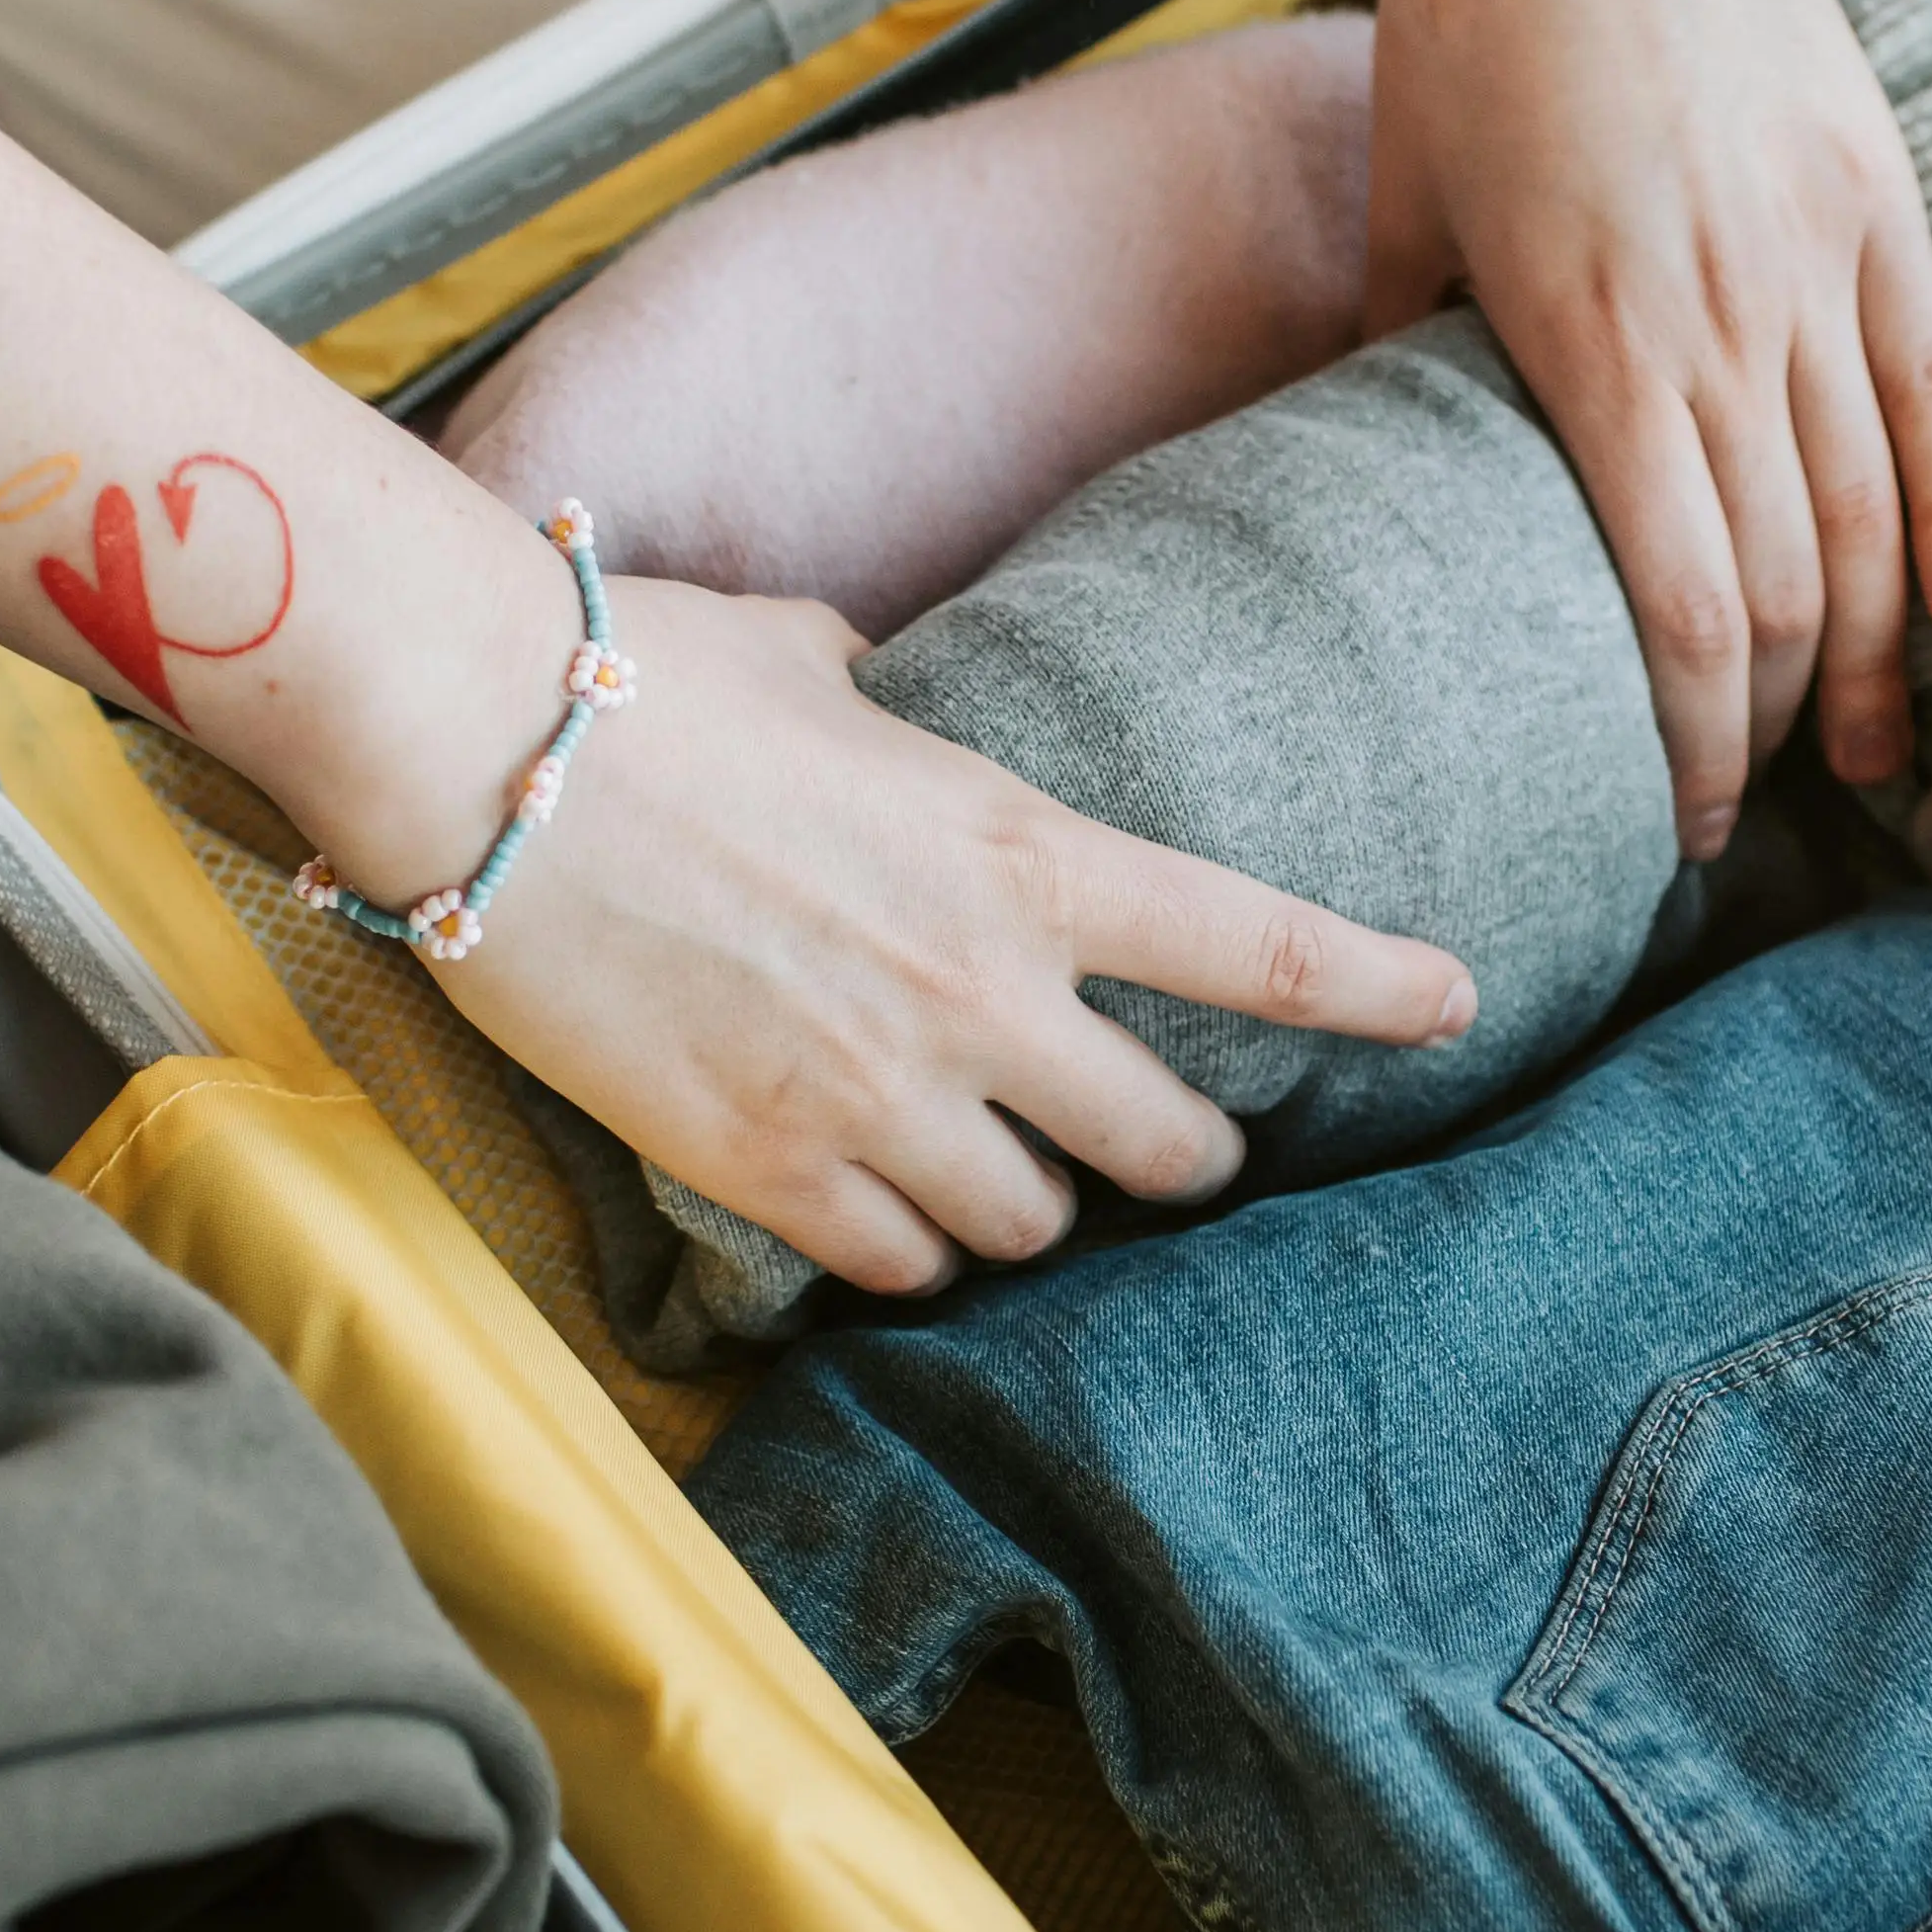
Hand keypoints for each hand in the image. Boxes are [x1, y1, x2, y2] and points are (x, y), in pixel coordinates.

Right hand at [424, 580, 1476, 1290]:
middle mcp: (979, 993)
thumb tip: (875, 689)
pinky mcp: (762, 1167)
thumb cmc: (637, 674)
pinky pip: (894, 1266)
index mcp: (1022, 854)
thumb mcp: (813, 666)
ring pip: (1031, 1229)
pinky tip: (878, 1215)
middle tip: (1170, 1151)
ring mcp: (874, 1095)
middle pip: (1167, 1147)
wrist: (475, 747)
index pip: (1259, 945)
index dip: (1378, 986)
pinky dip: (903, 1252)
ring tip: (988, 1174)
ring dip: (1026, 1211)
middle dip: (1185, 1158)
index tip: (1456, 1002)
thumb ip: (887, 708)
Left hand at [1369, 0, 1931, 841]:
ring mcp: (1816, 256)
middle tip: (1767, 809)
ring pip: (1878, 510)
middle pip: (1789, 588)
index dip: (1697, 741)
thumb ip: (1401, 346)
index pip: (1679, 609)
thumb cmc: (1468, 7)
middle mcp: (1720, 319)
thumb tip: (1377, 479)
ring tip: (1871, 758)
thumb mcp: (1404, 196)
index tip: (1686, 822)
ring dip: (1877, 656)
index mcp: (1588, 341)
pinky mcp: (1882, 194)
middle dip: (1781, 727)